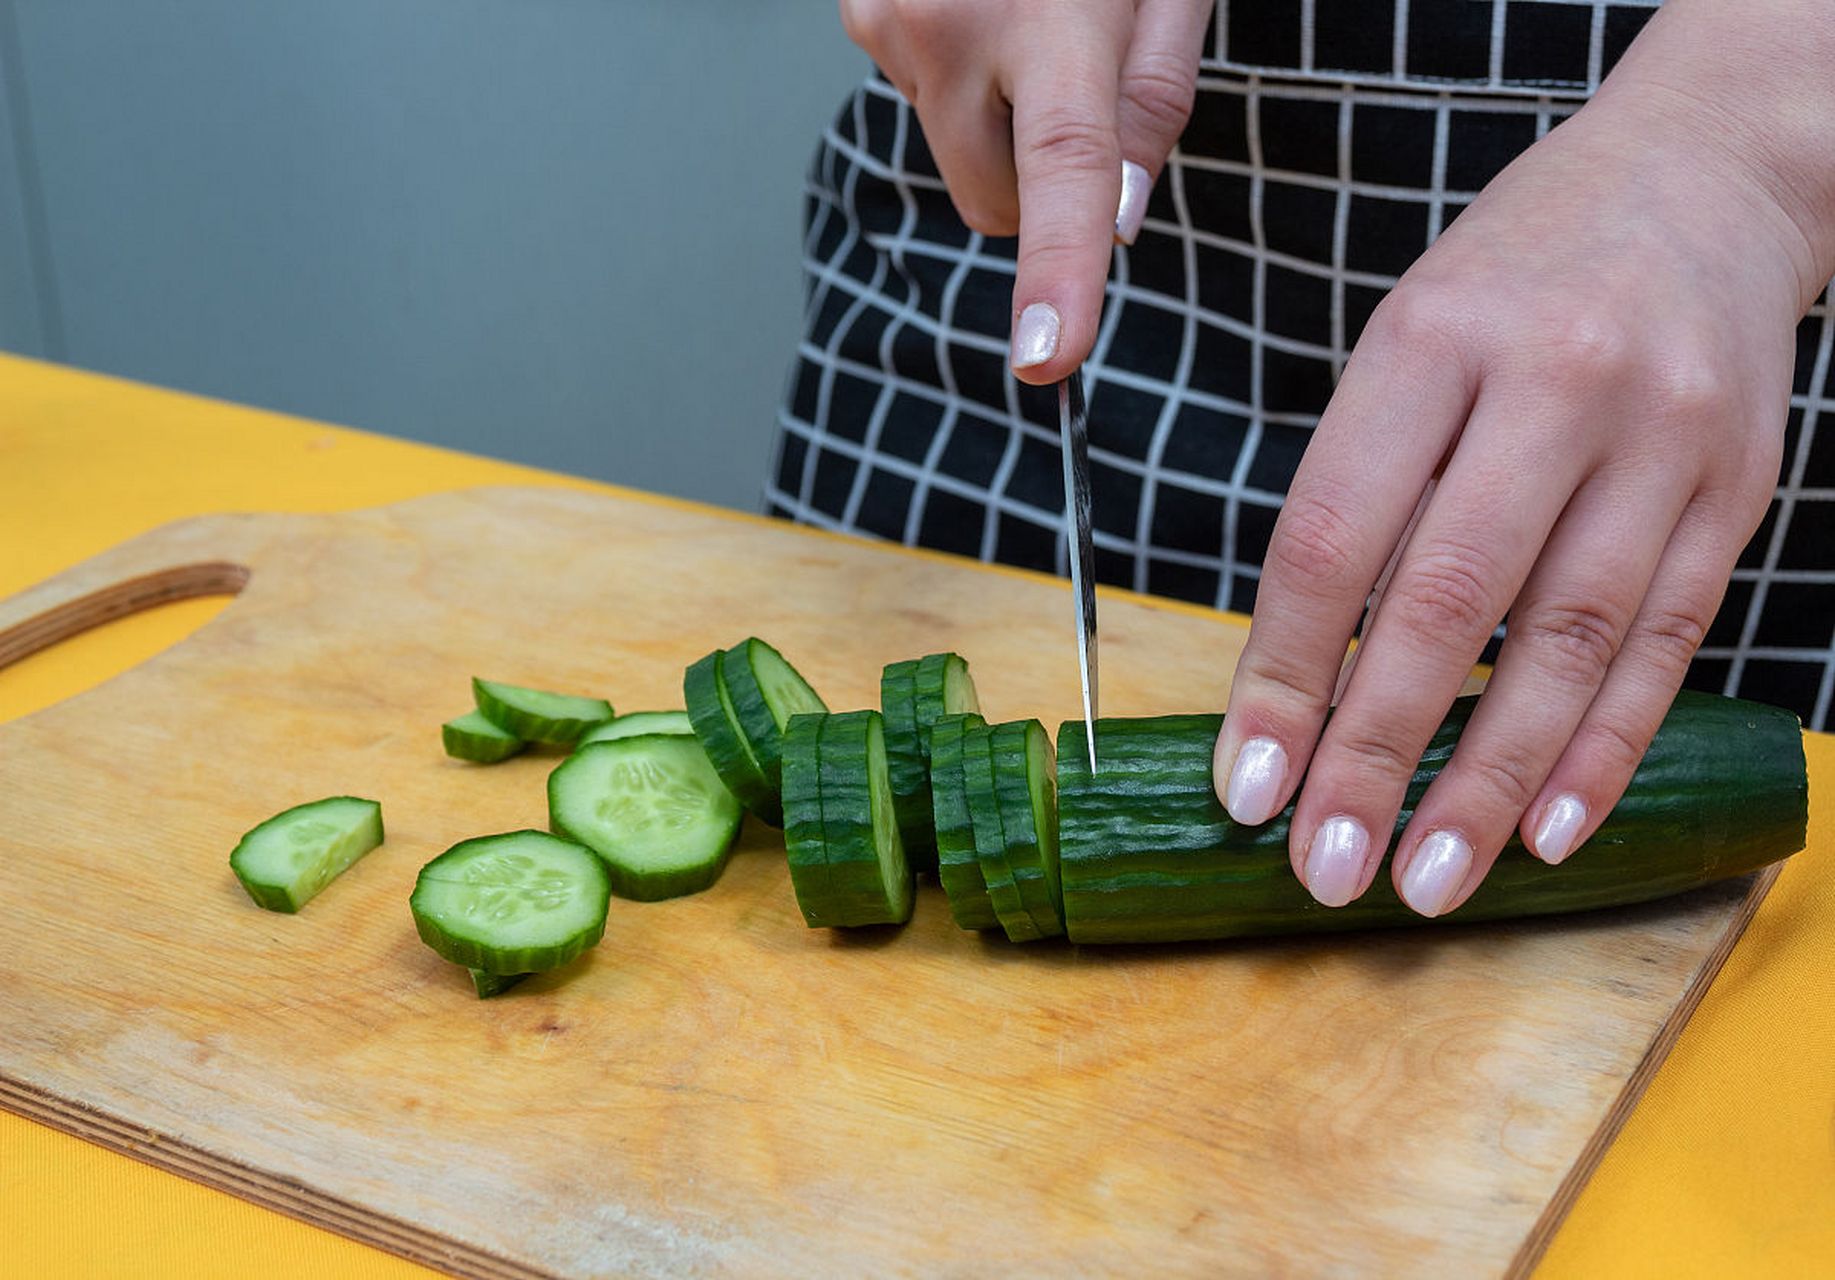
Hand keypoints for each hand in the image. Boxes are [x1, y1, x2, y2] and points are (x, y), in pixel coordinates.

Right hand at [839, 0, 1212, 381]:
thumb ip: (1153, 101)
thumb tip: (1118, 220)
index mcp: (1050, 17)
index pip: (1062, 172)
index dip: (1058, 272)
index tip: (1047, 357)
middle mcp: (948, 28)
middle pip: (996, 201)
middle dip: (1041, 179)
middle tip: (1077, 73)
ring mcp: (887, 24)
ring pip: (956, 156)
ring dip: (997, 119)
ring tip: (1025, 13)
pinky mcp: (858, 16)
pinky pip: (921, 98)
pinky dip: (959, 75)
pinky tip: (982, 2)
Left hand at [1212, 63, 1830, 914]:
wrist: (1702, 181)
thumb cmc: (1515, 281)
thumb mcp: (1407, 341)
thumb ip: (1360, 490)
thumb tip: (1295, 683)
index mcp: (1431, 340)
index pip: (1334, 538)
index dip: (1283, 676)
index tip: (1247, 785)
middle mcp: (1554, 384)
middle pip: (1450, 603)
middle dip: (1378, 753)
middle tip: (1327, 866)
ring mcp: (1661, 438)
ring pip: (1567, 643)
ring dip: (1491, 780)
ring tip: (1429, 878)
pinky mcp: (1738, 488)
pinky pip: (1669, 641)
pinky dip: (1605, 746)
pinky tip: (1550, 828)